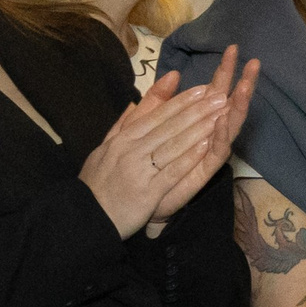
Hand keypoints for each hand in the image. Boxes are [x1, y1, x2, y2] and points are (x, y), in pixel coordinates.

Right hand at [80, 66, 236, 237]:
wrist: (86, 216)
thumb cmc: (98, 183)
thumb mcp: (106, 147)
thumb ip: (124, 124)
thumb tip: (136, 101)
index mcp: (122, 138)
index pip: (156, 115)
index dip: (181, 101)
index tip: (202, 90)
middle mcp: (131, 150)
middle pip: (168, 126)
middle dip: (196, 110)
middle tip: (219, 97)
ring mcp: (139, 170)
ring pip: (172, 145)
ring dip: (198, 129)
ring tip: (219, 116)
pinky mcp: (147, 192)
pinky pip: (171, 171)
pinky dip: (188, 158)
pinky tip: (205, 146)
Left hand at [142, 47, 260, 228]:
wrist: (132, 202)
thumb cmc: (143, 164)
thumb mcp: (145, 124)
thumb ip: (158, 101)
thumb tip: (175, 74)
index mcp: (192, 122)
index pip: (211, 92)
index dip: (222, 72)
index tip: (232, 49)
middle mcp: (204, 136)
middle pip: (226, 106)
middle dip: (241, 85)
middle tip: (253, 63)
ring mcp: (204, 154)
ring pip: (227, 127)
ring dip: (237, 107)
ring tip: (246, 86)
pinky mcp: (200, 173)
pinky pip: (215, 154)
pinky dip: (220, 137)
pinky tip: (224, 120)